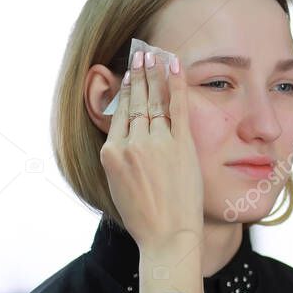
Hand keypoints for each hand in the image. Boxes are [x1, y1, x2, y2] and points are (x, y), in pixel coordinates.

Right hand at [99, 50, 204, 292]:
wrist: (167, 237)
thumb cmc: (146, 219)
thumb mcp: (119, 185)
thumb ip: (120, 158)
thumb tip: (124, 138)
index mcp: (112, 154)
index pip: (119, 114)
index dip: (124, 92)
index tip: (127, 76)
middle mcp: (131, 144)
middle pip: (134, 102)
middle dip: (136, 75)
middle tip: (138, 54)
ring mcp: (156, 143)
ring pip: (153, 101)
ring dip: (152, 75)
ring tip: (152, 57)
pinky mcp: (180, 146)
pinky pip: (177, 106)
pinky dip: (175, 82)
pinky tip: (174, 64)